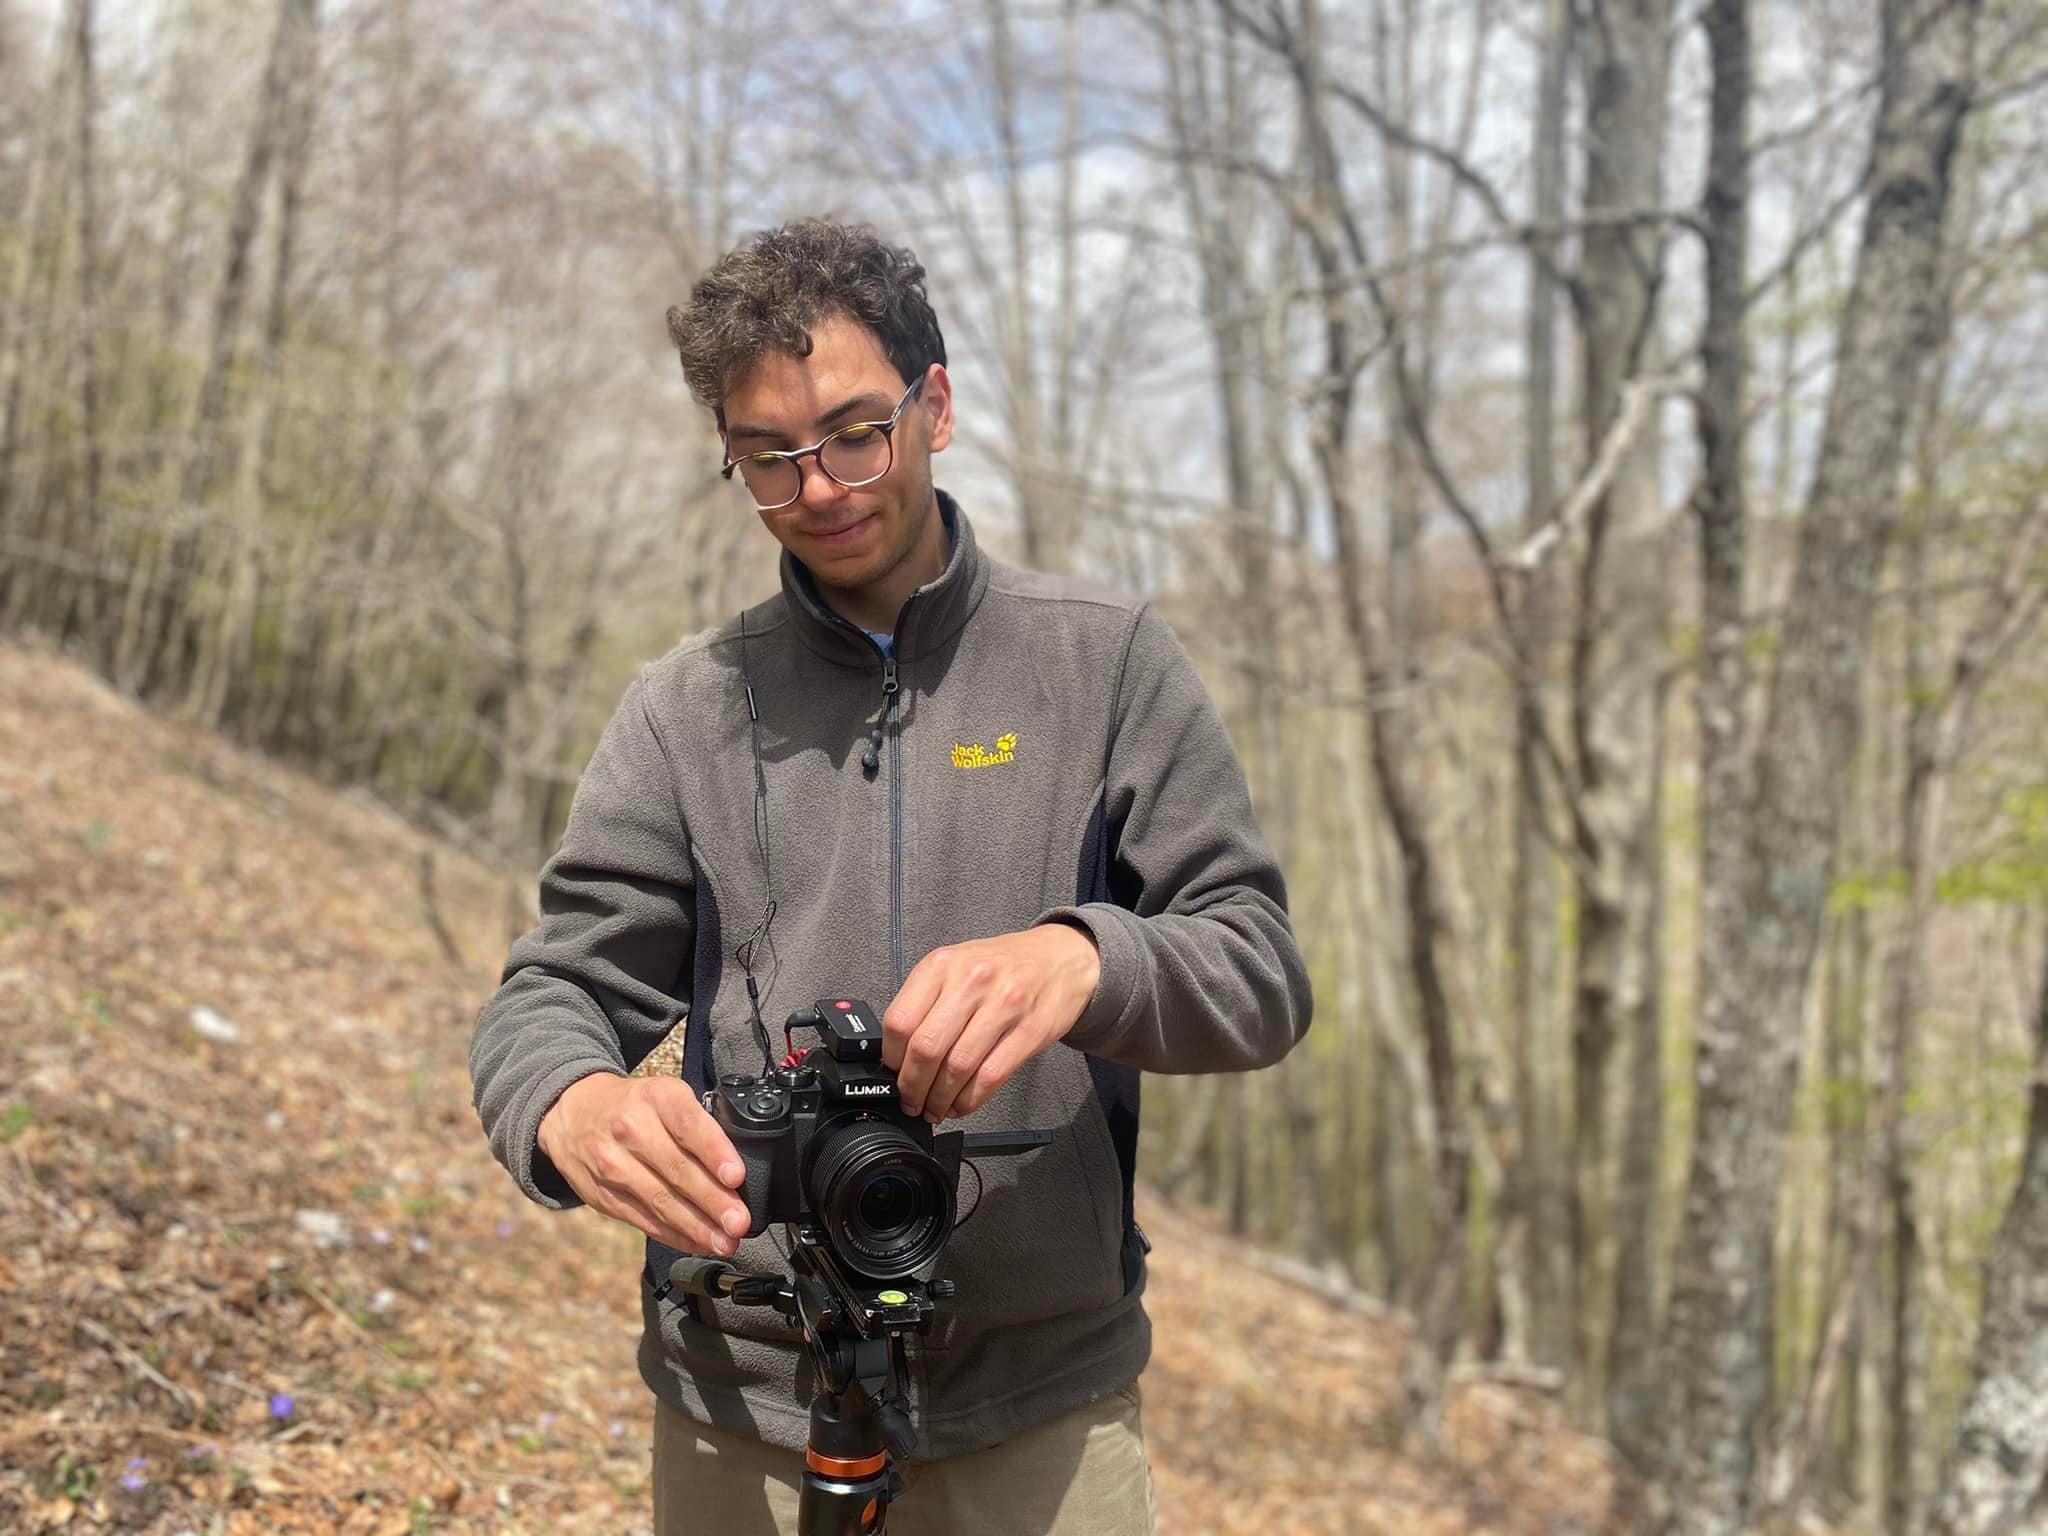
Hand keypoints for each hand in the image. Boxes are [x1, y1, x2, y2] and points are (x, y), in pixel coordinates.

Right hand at [537, 1072, 751, 1255]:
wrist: (571, 1113)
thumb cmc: (634, 1105)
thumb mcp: (664, 1094)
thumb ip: (697, 1123)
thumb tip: (736, 1170)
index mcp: (656, 1097)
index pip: (688, 1125)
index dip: (714, 1152)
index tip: (736, 1176)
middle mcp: (631, 1130)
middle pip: (677, 1170)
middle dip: (713, 1201)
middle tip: (739, 1222)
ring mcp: (613, 1165)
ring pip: (661, 1201)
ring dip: (697, 1227)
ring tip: (725, 1242)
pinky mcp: (605, 1196)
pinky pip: (645, 1220)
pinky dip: (675, 1235)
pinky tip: (699, 1243)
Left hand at [883, 924, 1100, 1123]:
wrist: (1060, 958)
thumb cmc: (1002, 966)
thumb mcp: (955, 966)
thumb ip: (926, 1001)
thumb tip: (897, 1055)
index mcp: (943, 965)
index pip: (900, 1021)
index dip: (891, 1059)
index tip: (893, 1075)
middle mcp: (972, 981)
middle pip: (927, 1048)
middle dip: (913, 1087)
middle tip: (911, 1101)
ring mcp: (1004, 1005)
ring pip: (958, 1067)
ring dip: (940, 1099)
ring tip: (935, 1108)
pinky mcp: (1031, 1030)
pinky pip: (991, 1076)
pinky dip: (970, 1100)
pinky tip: (962, 1104)